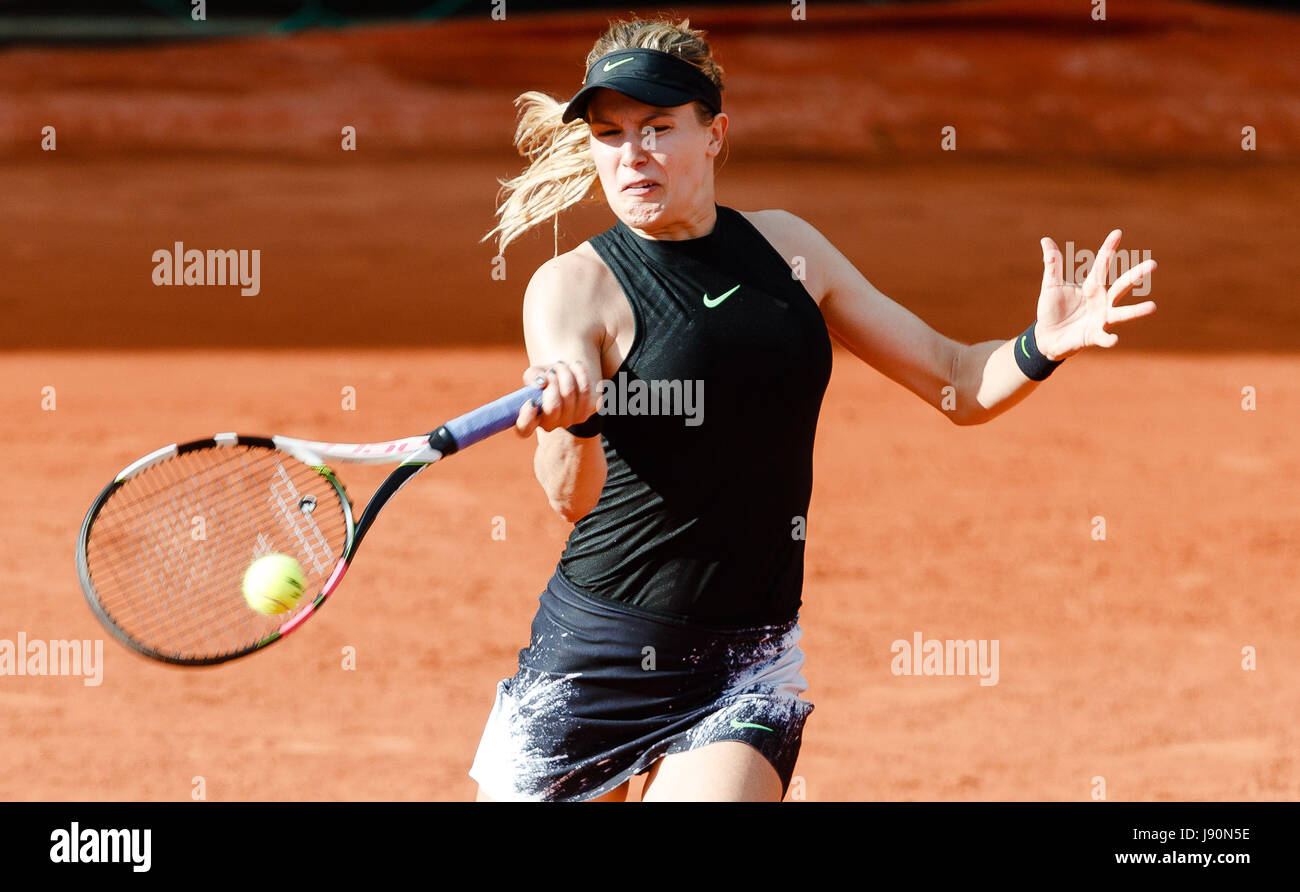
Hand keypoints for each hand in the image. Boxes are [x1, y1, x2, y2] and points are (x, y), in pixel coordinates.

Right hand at [515, 360, 598, 436]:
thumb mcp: (534, 375)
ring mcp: (570, 420)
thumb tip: (541, 381)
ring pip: (569, 394)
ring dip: (564, 373)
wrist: (567, 378)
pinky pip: (585, 390)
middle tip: (551, 370)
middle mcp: (550, 425)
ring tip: (561, 365)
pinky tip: (575, 366)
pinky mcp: (587, 411)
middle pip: (553, 407)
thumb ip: (532, 377)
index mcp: (531, 419)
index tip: (531, 401)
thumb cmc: (545, 379)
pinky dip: (579, 373)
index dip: (526, 418)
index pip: (524, 429)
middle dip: (552, 381)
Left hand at [1034, 230, 1156, 360]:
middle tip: (1153, 263)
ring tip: (1152, 306)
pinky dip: (1109, 339)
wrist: (1047, 336)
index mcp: (1092, 286)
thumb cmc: (1052, 309)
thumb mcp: (1051, 286)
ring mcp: (1100, 318)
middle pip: (1121, 286)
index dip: (1108, 248)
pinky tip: (1114, 339)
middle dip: (1136, 275)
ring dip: (1137, 311)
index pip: (1102, 264)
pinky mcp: (1093, 336)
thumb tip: (1045, 240)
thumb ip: (1052, 264)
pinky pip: (1104, 337)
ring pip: (1122, 313)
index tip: (1117, 232)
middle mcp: (1102, 301)